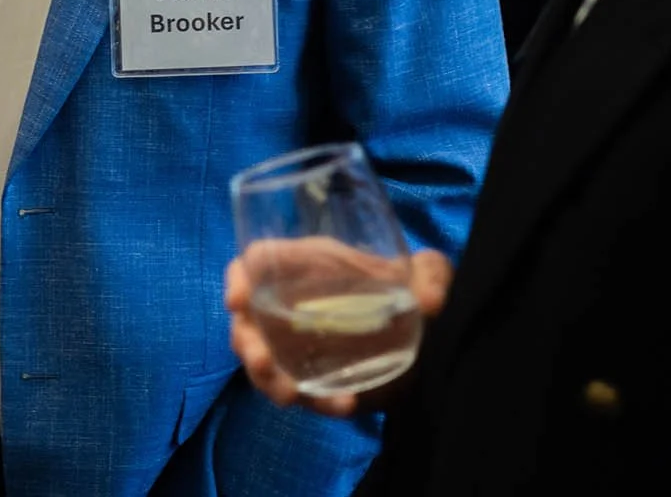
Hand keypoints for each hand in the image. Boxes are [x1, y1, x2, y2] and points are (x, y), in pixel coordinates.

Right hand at [226, 240, 453, 418]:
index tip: (239, 301)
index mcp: (307, 266)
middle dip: (247, 343)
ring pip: (263, 362)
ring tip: (290, 395)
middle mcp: (291, 304)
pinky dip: (316, 402)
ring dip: (269, 380)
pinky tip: (342, 406)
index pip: (256, 263)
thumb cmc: (408, 288)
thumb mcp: (425, 273)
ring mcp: (296, 345)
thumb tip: (430, 298)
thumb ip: (432, 275)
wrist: (424, 336)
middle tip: (263, 362)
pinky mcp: (311, 378)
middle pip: (248, 321)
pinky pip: (300, 392)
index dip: (239, 279)